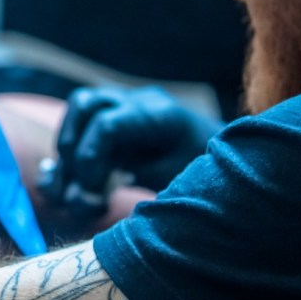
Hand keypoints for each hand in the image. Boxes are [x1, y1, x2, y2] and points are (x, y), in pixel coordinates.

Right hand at [39, 85, 223, 210]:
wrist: (233, 163)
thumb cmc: (207, 179)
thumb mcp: (175, 185)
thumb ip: (127, 187)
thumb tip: (75, 198)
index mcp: (160, 116)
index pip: (106, 125)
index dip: (88, 160)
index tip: (93, 194)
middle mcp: (139, 101)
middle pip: (84, 103)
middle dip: (70, 146)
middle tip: (78, 183)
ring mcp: (128, 104)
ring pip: (79, 107)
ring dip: (67, 144)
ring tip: (74, 181)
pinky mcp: (118, 115)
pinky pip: (81, 121)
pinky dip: (73, 149)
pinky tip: (80, 179)